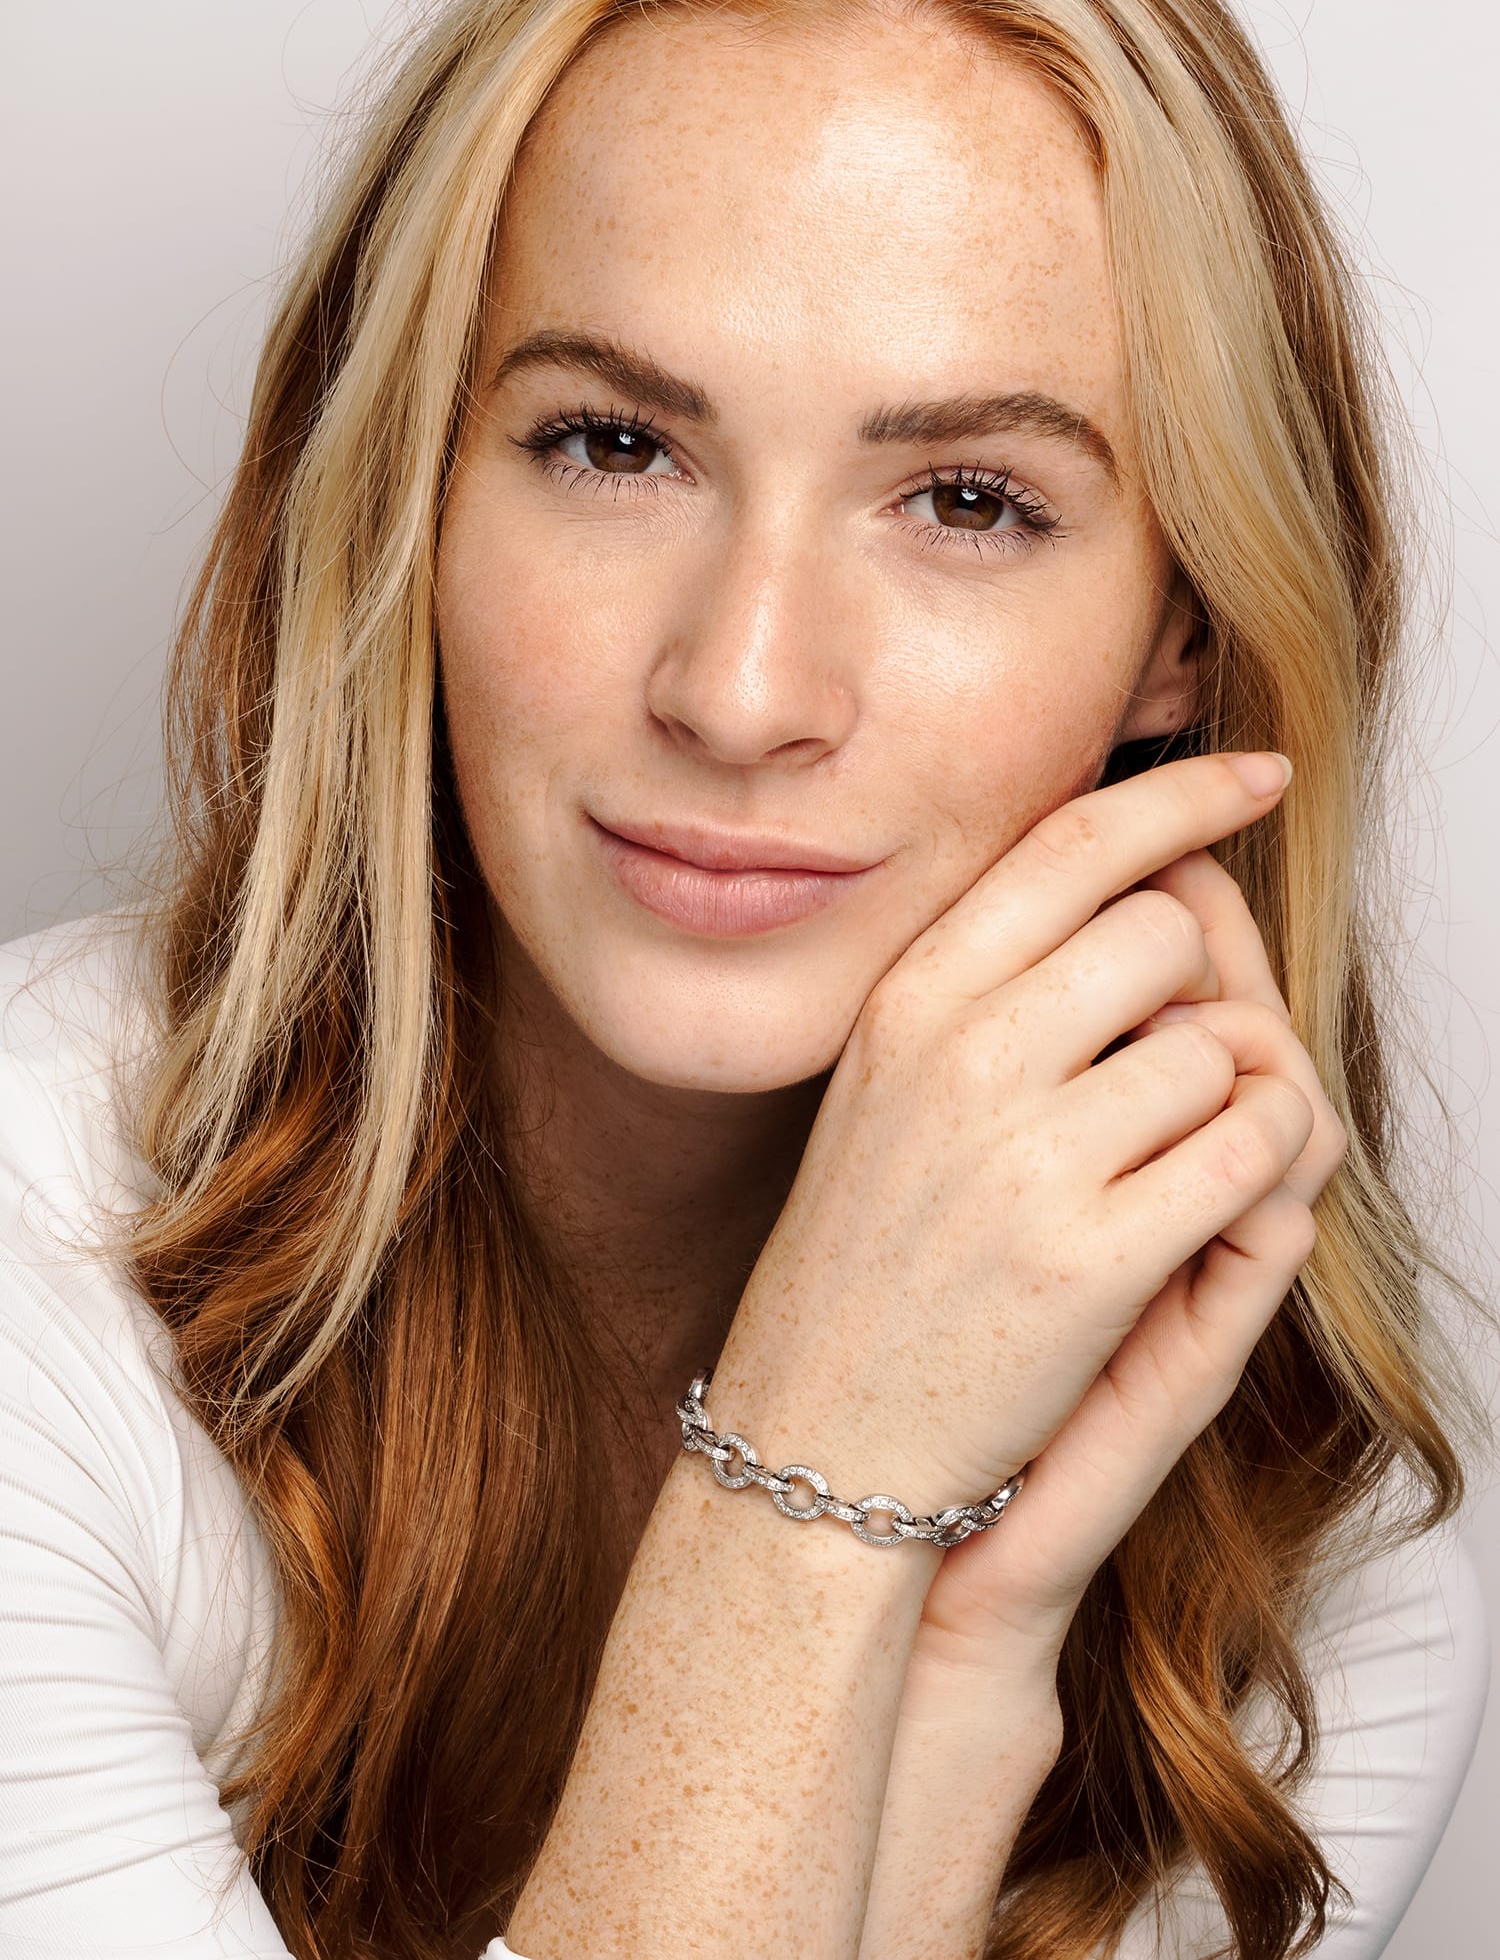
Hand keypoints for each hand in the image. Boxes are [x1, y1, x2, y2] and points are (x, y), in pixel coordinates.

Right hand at [854, 841, 1347, 1957]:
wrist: (818, 1435)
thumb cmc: (863, 1257)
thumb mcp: (886, 1081)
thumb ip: (983, 977)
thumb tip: (1117, 878)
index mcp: (907, 995)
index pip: (1070, 839)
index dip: (1180, 793)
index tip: (1251, 776)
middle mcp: (960, 1052)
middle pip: (1166, 930)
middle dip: (1196, 989)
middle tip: (1163, 1061)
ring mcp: (1026, 1155)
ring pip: (1222, 1046)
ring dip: (1224, 1097)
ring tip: (1155, 1162)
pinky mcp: (1094, 1259)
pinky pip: (1252, 1152)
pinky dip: (1258, 1171)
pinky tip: (1196, 1209)